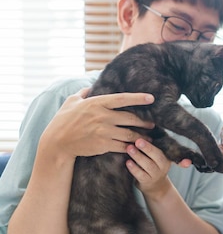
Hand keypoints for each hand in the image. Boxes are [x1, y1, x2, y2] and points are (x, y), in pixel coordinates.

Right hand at [40, 88, 154, 158]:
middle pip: (131, 118)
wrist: (57, 142)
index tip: (151, 98)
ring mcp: (104, 131)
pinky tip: (137, 147)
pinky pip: (123, 145)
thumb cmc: (63, 120)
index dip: (138, 98)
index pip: (122, 99)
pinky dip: (131, 146)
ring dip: (141, 136)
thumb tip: (89, 86)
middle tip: (153, 123)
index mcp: (96, 103)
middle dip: (144, 121)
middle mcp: (102, 116)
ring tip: (149, 138)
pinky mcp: (103, 145)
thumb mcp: (71, 102)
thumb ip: (82, 93)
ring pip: (130, 134)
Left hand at [125, 138, 173, 200]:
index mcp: (167, 156)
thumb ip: (152, 145)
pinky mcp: (147, 182)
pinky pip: (140, 174)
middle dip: (147, 148)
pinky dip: (134, 168)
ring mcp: (156, 174)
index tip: (155, 139)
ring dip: (138, 156)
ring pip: (148, 165)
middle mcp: (164, 165)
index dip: (161, 144)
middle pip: (157, 155)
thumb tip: (141, 127)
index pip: (166, 148)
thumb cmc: (153, 164)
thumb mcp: (157, 155)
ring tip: (129, 148)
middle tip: (137, 140)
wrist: (155, 186)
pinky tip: (127, 162)